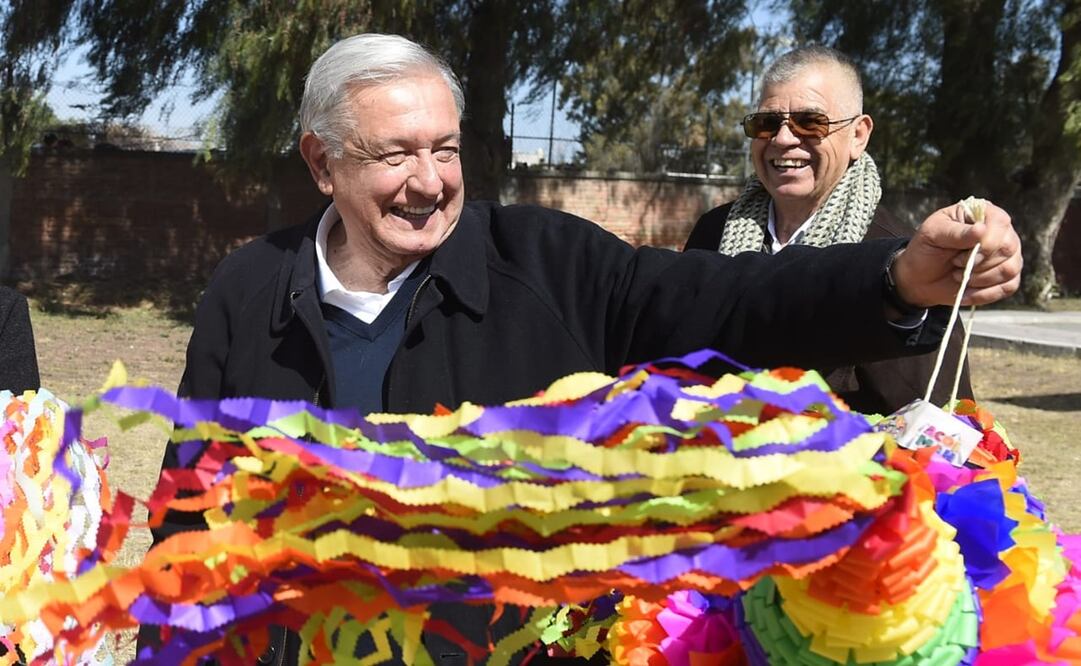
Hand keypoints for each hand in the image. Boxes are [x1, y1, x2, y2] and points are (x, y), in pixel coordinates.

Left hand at [891, 201, 1021, 307]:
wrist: (920, 278)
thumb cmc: (927, 249)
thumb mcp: (932, 234)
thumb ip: (956, 232)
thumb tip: (981, 230)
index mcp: (985, 214)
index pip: (1000, 222)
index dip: (985, 242)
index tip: (960, 255)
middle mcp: (1002, 233)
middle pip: (1008, 248)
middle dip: (978, 263)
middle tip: (955, 264)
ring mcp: (1008, 256)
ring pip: (1009, 269)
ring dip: (979, 279)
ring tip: (958, 275)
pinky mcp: (1007, 278)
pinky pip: (1008, 287)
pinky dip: (983, 294)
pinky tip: (965, 291)